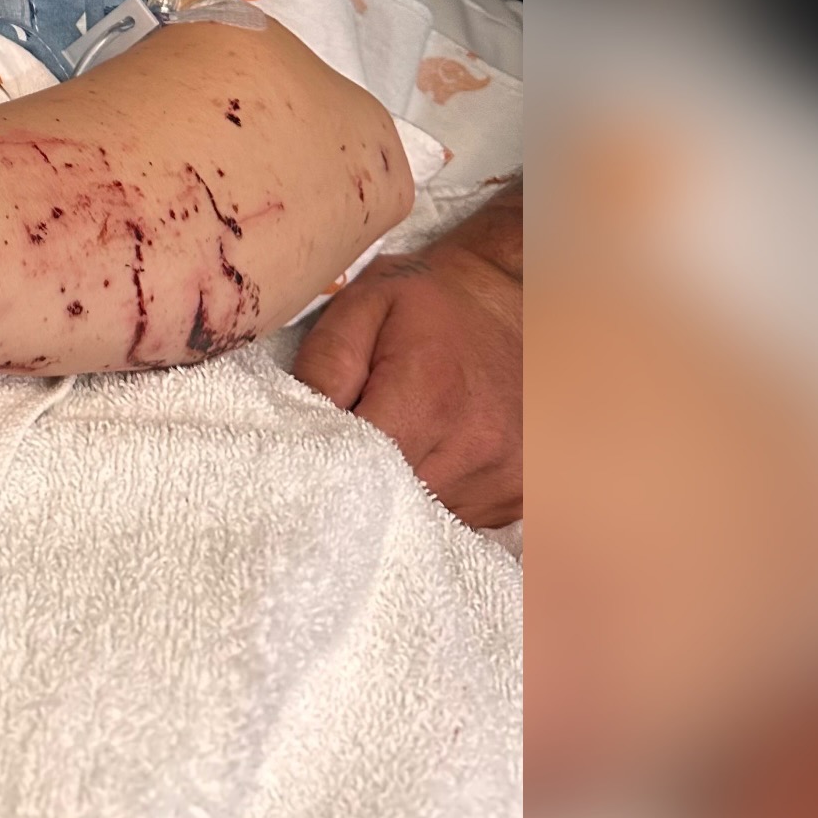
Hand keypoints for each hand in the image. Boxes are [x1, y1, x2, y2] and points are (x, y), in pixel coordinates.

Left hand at [292, 192, 520, 526]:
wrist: (516, 298)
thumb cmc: (430, 300)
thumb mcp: (365, 305)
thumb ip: (325, 363)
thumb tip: (294, 426)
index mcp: (430, 395)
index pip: (357, 469)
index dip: (326, 468)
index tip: (311, 457)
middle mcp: (476, 445)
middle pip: (391, 504)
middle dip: (362, 486)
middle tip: (350, 454)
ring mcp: (506, 476)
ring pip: (425, 518)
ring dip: (402, 496)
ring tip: (402, 446)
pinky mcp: (522, 493)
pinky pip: (460, 519)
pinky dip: (438, 497)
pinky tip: (436, 457)